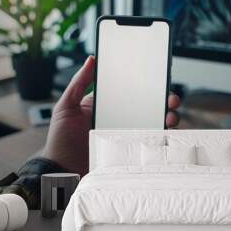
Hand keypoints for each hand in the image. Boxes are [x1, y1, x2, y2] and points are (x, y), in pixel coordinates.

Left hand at [43, 56, 180, 175]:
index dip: (146, 83)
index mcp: (106, 105)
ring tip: (170, 116)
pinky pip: (148, 144)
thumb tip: (91, 59)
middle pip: (147, 106)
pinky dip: (160, 139)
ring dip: (167, 118)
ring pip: (152, 124)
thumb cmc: (60, 140)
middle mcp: (119, 119)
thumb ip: (78, 83)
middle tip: (170, 99)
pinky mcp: (128, 153)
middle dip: (164, 100)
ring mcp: (125, 136)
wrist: (61, 170)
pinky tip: (165, 134)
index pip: (130, 91)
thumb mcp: (66, 107)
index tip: (157, 76)